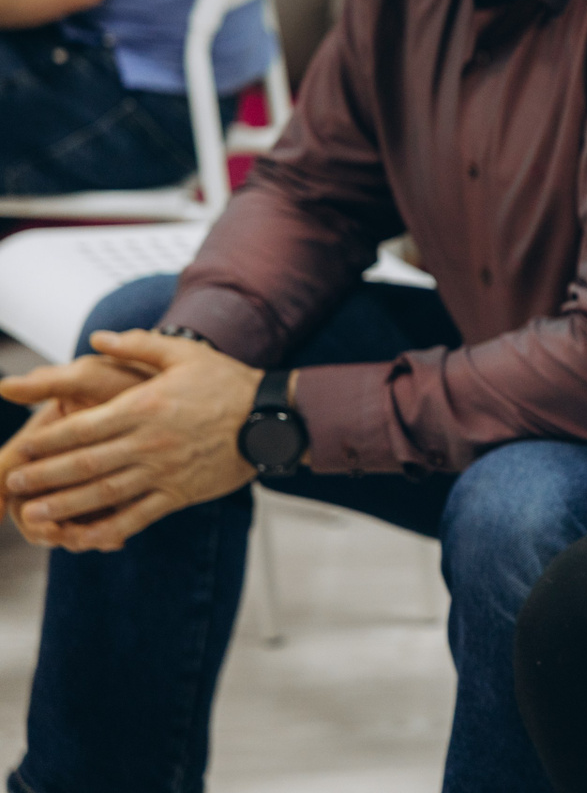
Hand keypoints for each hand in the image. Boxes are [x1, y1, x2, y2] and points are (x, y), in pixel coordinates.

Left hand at [1, 329, 260, 550]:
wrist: (272, 418)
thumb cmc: (228, 383)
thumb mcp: (185, 353)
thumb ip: (137, 345)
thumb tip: (96, 338)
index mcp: (146, 407)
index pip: (84, 427)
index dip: (48, 440)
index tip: (23, 447)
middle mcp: (149, 442)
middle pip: (85, 464)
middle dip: (44, 476)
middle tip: (13, 482)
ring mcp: (164, 471)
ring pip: (104, 494)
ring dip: (64, 505)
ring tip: (32, 512)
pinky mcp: (180, 494)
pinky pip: (136, 516)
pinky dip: (106, 530)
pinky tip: (81, 537)